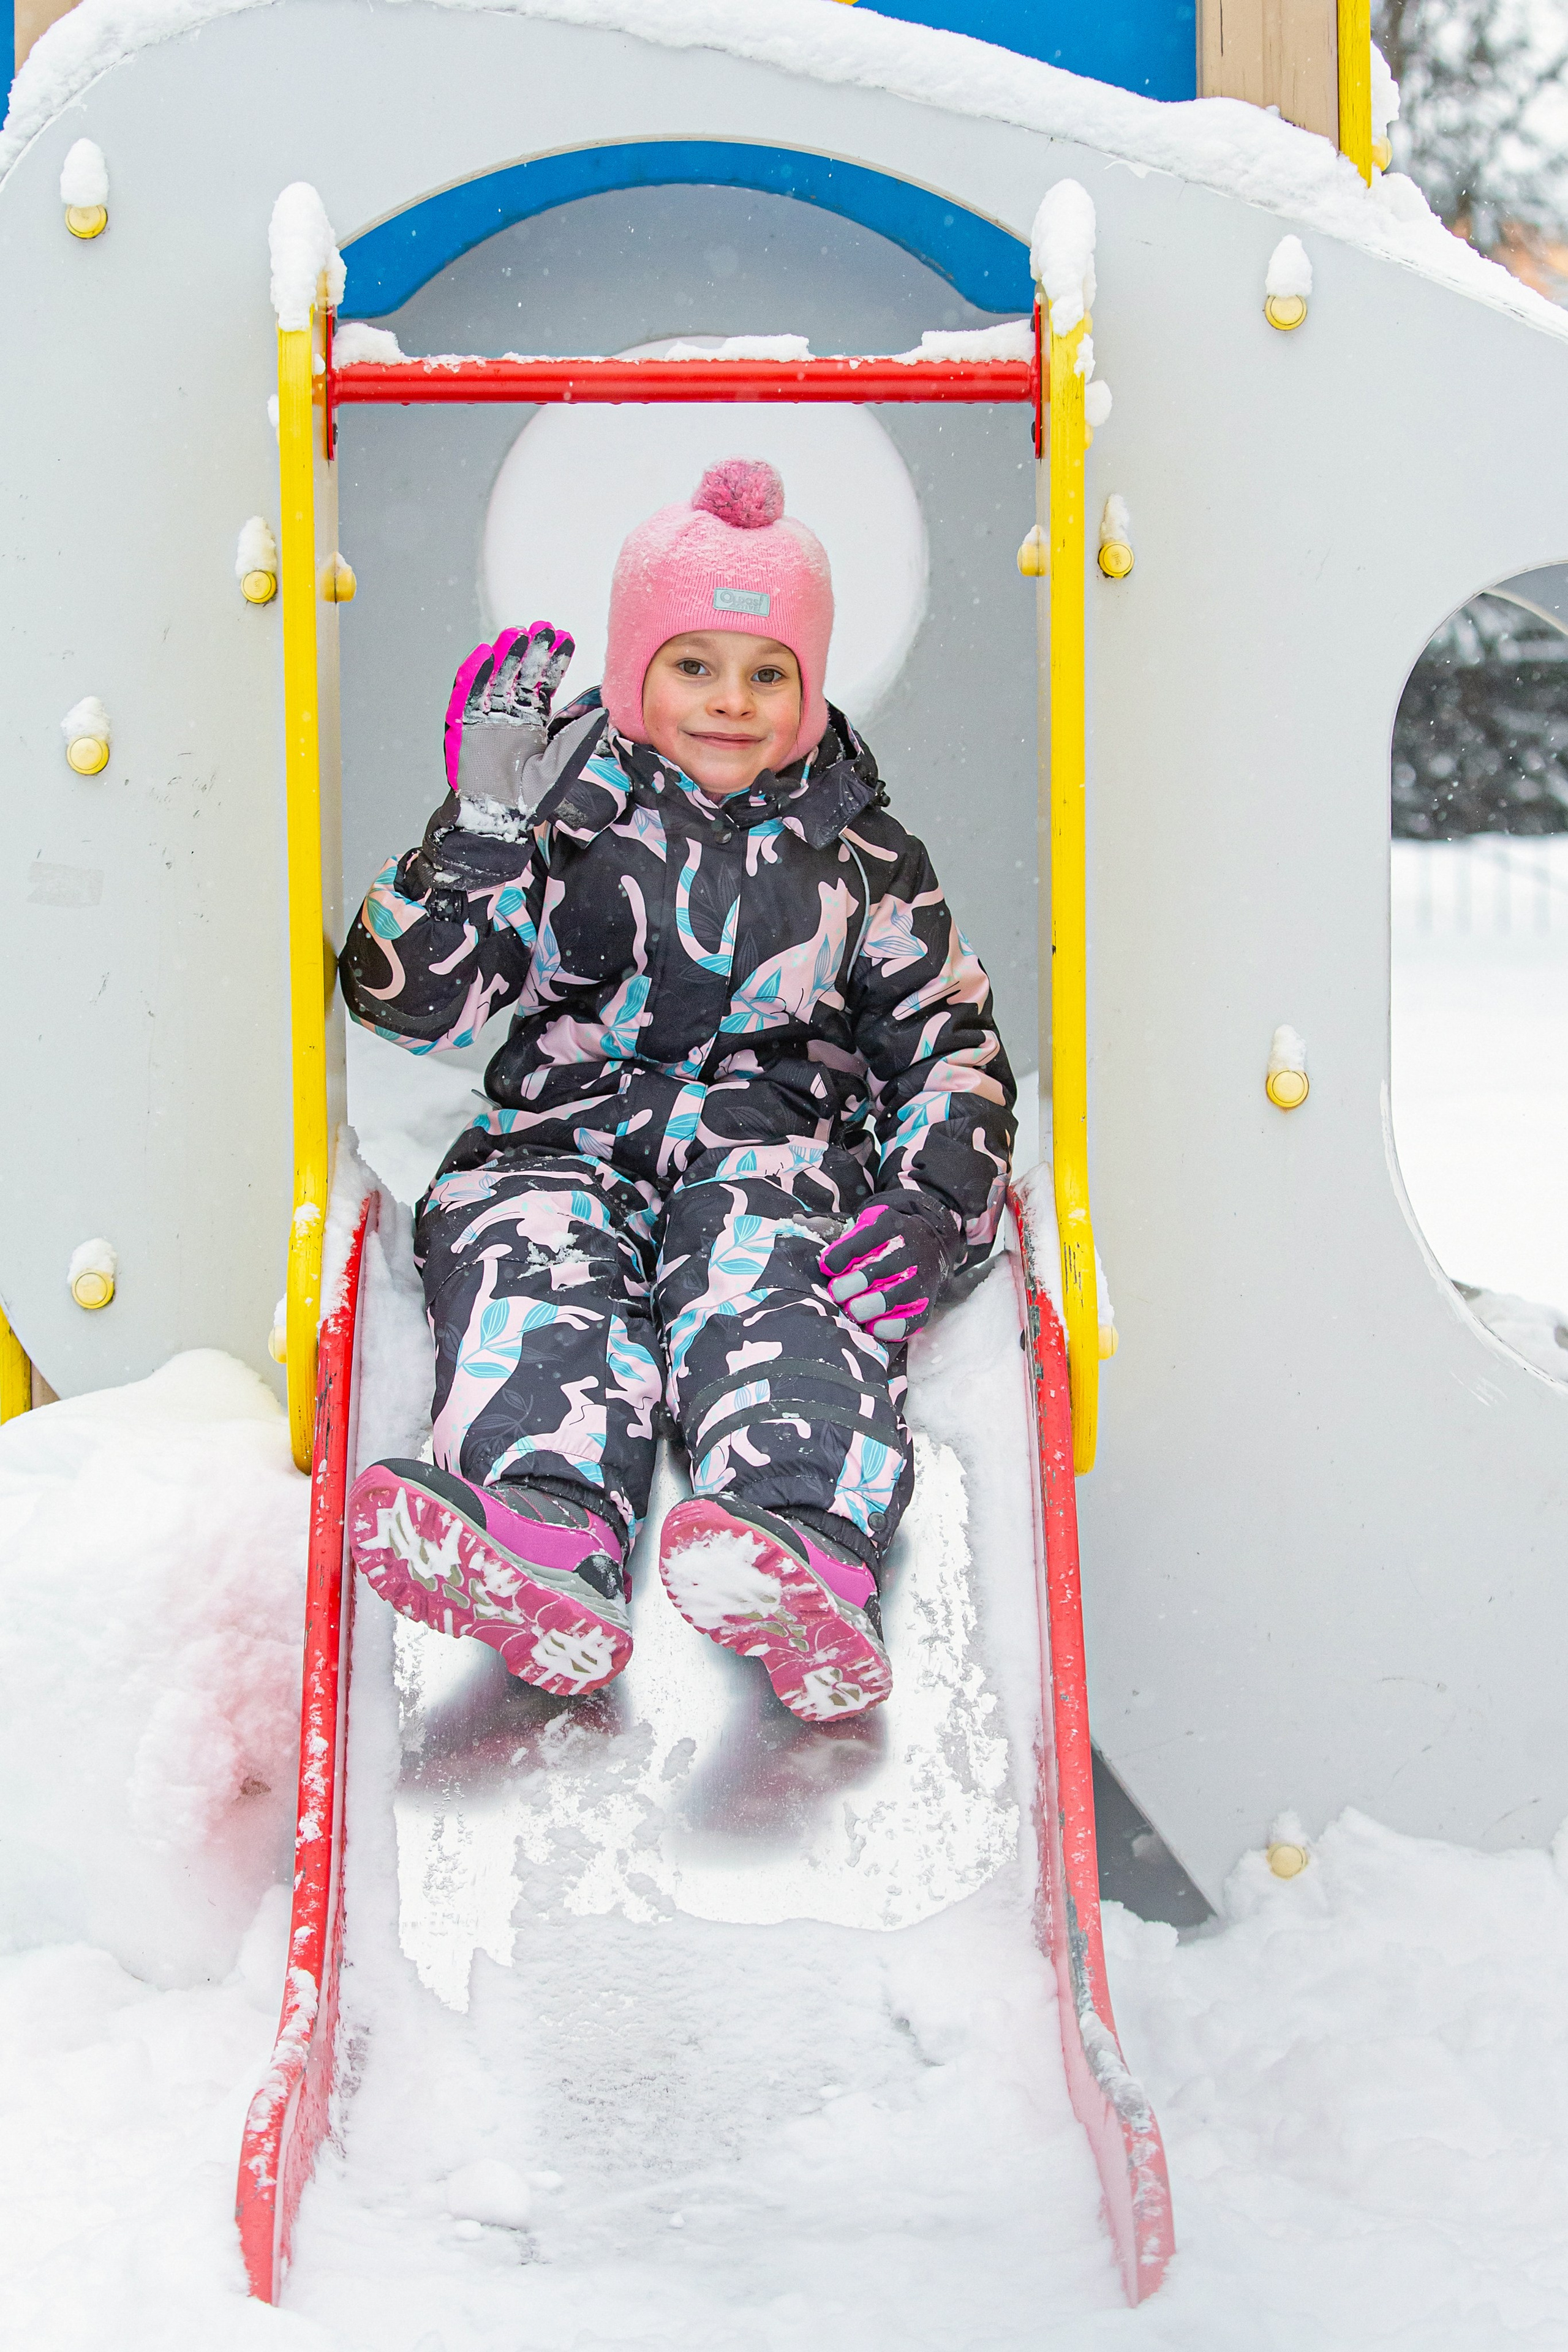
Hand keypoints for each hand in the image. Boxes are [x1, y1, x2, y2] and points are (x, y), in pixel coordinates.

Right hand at [452, 621, 573, 809]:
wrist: (500, 814)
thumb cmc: (531, 795)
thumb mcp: (564, 763)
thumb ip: (581, 737)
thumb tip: (605, 712)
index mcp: (533, 721)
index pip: (543, 683)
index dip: (553, 661)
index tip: (564, 638)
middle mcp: (510, 715)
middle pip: (520, 675)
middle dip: (531, 651)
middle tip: (543, 628)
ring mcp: (487, 718)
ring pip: (495, 678)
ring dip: (505, 656)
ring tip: (518, 633)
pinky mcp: (466, 726)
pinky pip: (467, 695)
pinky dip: (473, 675)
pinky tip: (484, 654)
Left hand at [819, 1198, 953, 1343]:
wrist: (928, 1245)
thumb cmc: (886, 1240)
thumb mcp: (868, 1225)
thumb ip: (847, 1242)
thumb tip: (827, 1267)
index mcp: (889, 1227)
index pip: (861, 1242)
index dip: (839, 1258)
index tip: (827, 1268)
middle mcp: (908, 1253)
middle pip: (871, 1275)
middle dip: (846, 1288)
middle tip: (837, 1294)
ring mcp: (919, 1280)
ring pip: (885, 1301)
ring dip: (861, 1309)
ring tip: (851, 1309)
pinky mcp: (924, 1306)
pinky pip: (904, 1324)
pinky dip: (884, 1328)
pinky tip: (871, 1325)